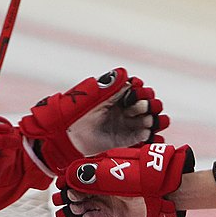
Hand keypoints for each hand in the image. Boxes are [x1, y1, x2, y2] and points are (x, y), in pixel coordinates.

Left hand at [18, 67, 168, 175]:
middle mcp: (123, 109)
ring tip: (148, 123)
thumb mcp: (90, 97)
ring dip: (154, 120)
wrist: (61, 139)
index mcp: (116, 96)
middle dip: (150, 106)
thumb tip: (125, 74)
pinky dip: (152, 138)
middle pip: (148, 105)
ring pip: (150, 121)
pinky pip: (145, 139)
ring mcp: (125, 126)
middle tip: (142, 110)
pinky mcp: (125, 142)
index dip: (142, 93)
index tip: (137, 95)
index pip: (139, 91)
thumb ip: (108, 86)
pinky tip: (153, 137)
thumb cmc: (72, 114)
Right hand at [52, 143, 193, 216]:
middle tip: (70, 202)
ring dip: (78, 210)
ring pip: (86, 207)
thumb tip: (72, 176)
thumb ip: (92, 175)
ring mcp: (108, 201)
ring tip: (77, 211)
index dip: (69, 183)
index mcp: (101, 172)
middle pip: (79, 194)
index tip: (63, 188)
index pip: (78, 177)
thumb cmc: (140, 177)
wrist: (162, 191)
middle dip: (71, 198)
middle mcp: (102, 187)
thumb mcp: (113, 172)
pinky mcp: (114, 214)